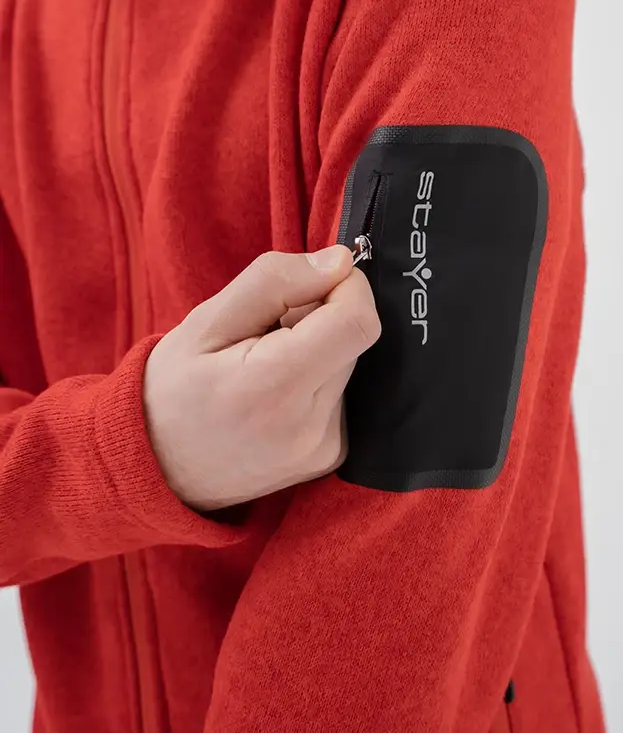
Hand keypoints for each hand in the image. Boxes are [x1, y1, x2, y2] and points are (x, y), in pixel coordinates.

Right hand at [142, 246, 380, 511]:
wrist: (156, 469)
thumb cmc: (172, 390)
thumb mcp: (207, 320)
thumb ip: (275, 281)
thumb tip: (340, 262)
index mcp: (274, 387)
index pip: (356, 322)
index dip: (346, 286)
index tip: (314, 281)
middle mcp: (309, 426)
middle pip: (354, 340)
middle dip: (322, 317)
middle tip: (267, 330)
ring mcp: (323, 448)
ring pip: (349, 365)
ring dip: (319, 349)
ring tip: (264, 364)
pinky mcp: (329, 456)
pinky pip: (342, 394)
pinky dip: (316, 379)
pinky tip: (274, 392)